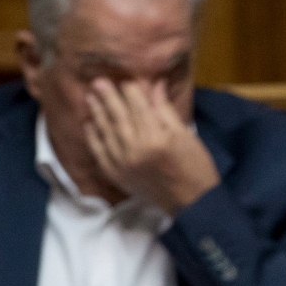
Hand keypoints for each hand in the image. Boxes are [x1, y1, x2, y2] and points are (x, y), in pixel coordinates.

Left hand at [84, 78, 218, 212]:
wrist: (194, 204)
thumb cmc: (196, 168)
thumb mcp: (186, 136)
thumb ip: (166, 110)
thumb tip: (154, 84)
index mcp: (156, 137)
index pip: (138, 106)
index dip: (131, 91)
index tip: (126, 81)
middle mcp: (136, 148)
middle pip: (119, 115)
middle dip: (108, 97)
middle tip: (98, 82)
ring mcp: (123, 163)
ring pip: (106, 131)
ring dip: (97, 113)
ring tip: (90, 98)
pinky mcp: (117, 175)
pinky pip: (99, 152)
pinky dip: (93, 137)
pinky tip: (89, 124)